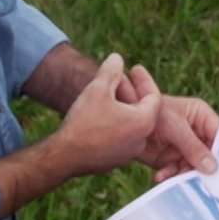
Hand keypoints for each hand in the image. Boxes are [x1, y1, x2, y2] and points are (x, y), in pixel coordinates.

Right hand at [49, 53, 162, 177]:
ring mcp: (128, 153)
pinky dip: (114, 124)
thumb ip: (111, 71)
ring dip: (122, 109)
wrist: (64, 156)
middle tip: (118, 79)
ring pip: (130, 125)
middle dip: (131, 93)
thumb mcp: (97, 89)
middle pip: (142, 110)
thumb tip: (117, 58)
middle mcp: (141, 140)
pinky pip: (120, 137)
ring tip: (106, 95)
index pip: (154, 96)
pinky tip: (98, 115)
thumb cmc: (83, 122)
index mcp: (143, 122)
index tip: (134, 68)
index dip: (144, 79)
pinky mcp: (115, 161)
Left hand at [143, 93, 218, 180]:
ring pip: (194, 167)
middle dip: (204, 168)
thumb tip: (212, 168)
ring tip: (176, 179)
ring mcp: (183, 148)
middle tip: (202, 181)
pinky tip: (161, 177)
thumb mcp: (175, 127)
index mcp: (201, 117)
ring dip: (186, 175)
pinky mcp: (170, 159)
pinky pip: (177, 172)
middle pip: (209, 155)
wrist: (122, 121)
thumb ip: (193, 147)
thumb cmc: (152, 112)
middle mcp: (196, 133)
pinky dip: (170, 176)